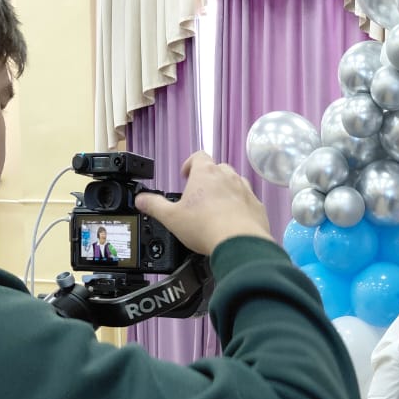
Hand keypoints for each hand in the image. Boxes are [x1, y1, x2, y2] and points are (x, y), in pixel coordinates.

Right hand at [134, 152, 272, 255]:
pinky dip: (241, 206)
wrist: (239, 243)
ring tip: (216, 207)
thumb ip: (154, 206)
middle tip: (200, 195)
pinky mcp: (257, 206)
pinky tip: (233, 220)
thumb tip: (141, 199)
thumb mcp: (171, 217)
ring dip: (226, 191)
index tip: (185, 175)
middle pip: (218, 168)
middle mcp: (228, 177)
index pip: (198, 156)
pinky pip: (249, 201)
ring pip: (235, 183)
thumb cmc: (206, 227)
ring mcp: (245, 190)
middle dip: (208, 179)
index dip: (190, 163)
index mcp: (206, 173)